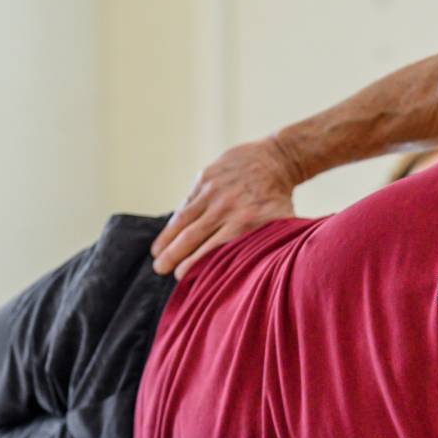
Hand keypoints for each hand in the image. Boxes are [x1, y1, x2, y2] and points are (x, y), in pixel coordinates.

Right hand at [150, 138, 299, 278]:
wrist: (275, 159)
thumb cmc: (278, 199)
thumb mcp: (280, 223)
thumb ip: (267, 243)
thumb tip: (265, 273)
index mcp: (246, 223)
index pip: (214, 249)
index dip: (194, 265)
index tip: (181, 278)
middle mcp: (226, 208)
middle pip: (193, 237)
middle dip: (174, 256)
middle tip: (160, 269)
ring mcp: (213, 191)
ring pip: (184, 220)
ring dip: (168, 239)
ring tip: (157, 256)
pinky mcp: (205, 178)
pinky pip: (186, 204)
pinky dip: (174, 221)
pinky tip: (164, 236)